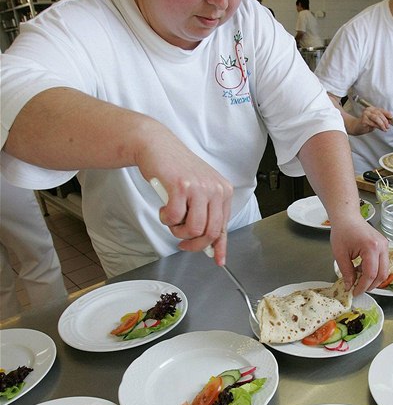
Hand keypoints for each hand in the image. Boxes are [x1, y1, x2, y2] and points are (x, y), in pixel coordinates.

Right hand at [137, 130, 232, 264]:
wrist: (157, 146)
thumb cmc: (176, 169)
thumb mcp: (199, 189)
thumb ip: (206, 213)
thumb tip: (210, 245)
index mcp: (224, 191)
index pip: (224, 226)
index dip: (219, 246)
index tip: (216, 259)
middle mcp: (215, 189)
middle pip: (210, 232)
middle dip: (194, 243)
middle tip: (181, 240)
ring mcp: (199, 187)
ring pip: (194, 229)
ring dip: (178, 231)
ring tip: (171, 219)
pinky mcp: (180, 186)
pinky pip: (175, 218)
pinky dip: (166, 219)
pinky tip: (164, 208)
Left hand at [330, 219, 388, 295]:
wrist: (347, 217)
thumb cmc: (342, 231)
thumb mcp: (340, 254)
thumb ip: (346, 272)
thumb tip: (350, 286)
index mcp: (371, 247)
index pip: (371, 274)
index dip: (363, 286)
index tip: (355, 292)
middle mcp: (382, 246)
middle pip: (382, 274)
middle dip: (371, 285)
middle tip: (359, 290)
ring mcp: (385, 245)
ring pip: (385, 270)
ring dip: (373, 278)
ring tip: (359, 278)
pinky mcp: (384, 245)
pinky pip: (383, 263)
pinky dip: (374, 270)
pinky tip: (362, 269)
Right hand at [349, 104, 392, 135]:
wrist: (356, 127)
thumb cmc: (366, 124)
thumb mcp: (375, 121)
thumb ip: (381, 120)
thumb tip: (390, 121)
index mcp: (372, 109)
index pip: (381, 110)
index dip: (387, 114)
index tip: (392, 118)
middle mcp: (368, 110)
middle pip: (379, 114)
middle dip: (385, 120)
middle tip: (388, 126)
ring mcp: (365, 114)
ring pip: (376, 118)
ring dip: (382, 124)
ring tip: (385, 129)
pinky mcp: (363, 120)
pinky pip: (372, 123)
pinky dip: (378, 127)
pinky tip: (381, 129)